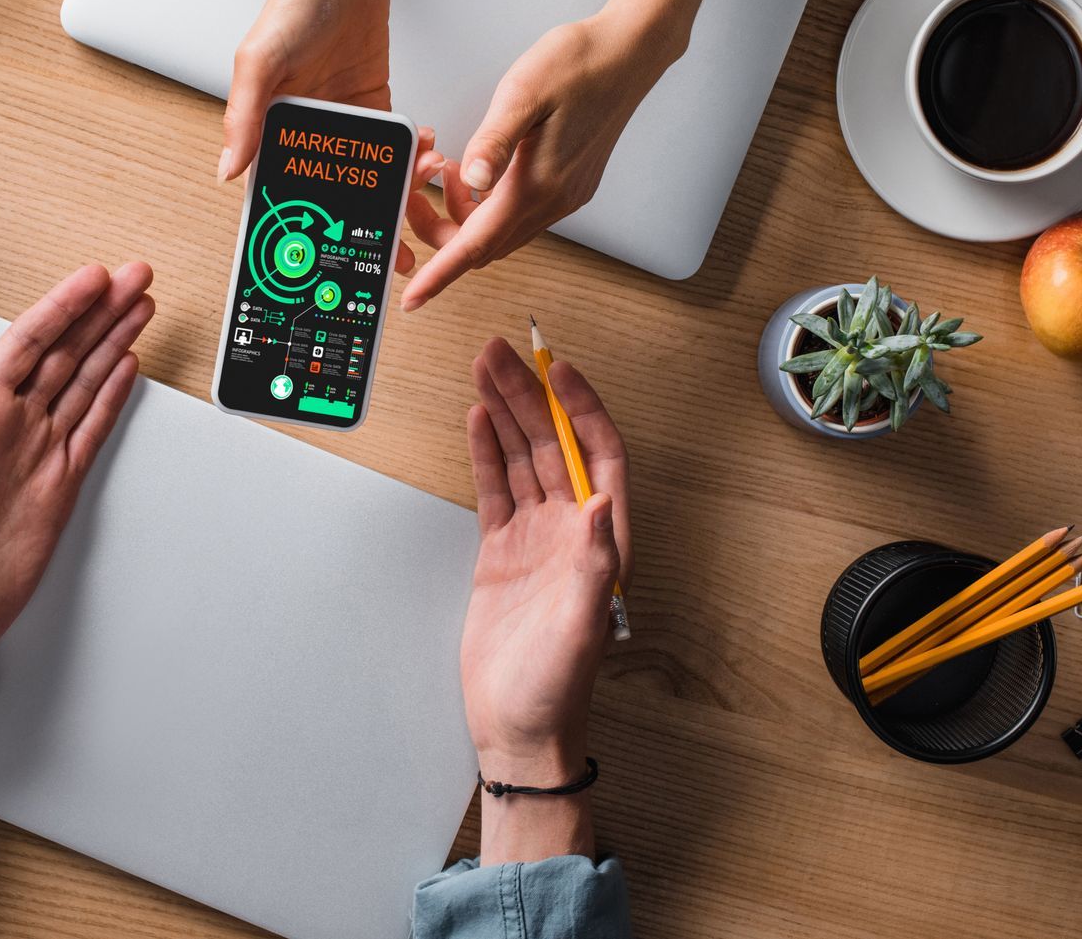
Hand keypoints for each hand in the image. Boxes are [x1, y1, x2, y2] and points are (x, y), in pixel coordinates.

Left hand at [0, 262, 155, 652]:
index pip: (29, 341)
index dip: (62, 307)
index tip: (93, 278)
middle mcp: (12, 422)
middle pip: (68, 350)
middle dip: (102, 311)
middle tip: (133, 276)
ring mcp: (41, 449)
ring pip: (87, 379)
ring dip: (114, 341)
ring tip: (141, 306)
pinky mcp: (62, 481)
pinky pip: (94, 426)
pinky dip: (113, 394)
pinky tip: (126, 366)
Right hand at [225, 0, 420, 273]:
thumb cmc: (289, 3)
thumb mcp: (258, 61)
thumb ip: (245, 118)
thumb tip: (229, 171)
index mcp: (274, 130)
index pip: (286, 194)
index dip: (303, 232)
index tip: (322, 264)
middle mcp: (310, 133)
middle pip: (335, 196)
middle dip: (361, 230)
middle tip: (389, 262)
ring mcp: (346, 123)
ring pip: (372, 178)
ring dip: (396, 201)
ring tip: (422, 225)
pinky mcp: (378, 106)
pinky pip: (397, 147)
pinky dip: (414, 160)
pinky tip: (431, 167)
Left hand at [402, 13, 670, 309]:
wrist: (630, 54)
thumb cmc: (580, 64)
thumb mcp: (523, 93)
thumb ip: (493, 141)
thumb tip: (471, 180)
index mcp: (537, 185)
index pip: (476, 246)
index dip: (439, 274)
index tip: (414, 298)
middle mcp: (555, 200)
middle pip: (485, 247)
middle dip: (443, 236)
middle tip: (417, 194)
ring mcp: (566, 196)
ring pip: (503, 234)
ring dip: (467, 218)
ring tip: (449, 171)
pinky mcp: (572, 185)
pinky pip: (522, 216)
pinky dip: (491, 207)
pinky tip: (482, 173)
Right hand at [462, 337, 630, 862]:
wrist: (517, 730)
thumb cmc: (555, 690)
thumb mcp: (580, 626)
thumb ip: (593, 563)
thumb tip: (603, 503)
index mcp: (602, 541)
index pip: (597, 454)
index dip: (580, 408)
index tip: (558, 368)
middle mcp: (573, 532)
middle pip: (553, 445)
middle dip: (531, 394)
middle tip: (505, 351)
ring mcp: (536, 539)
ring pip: (522, 458)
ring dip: (506, 411)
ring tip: (485, 367)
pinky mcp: (502, 552)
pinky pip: (496, 488)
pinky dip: (487, 451)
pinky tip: (477, 418)